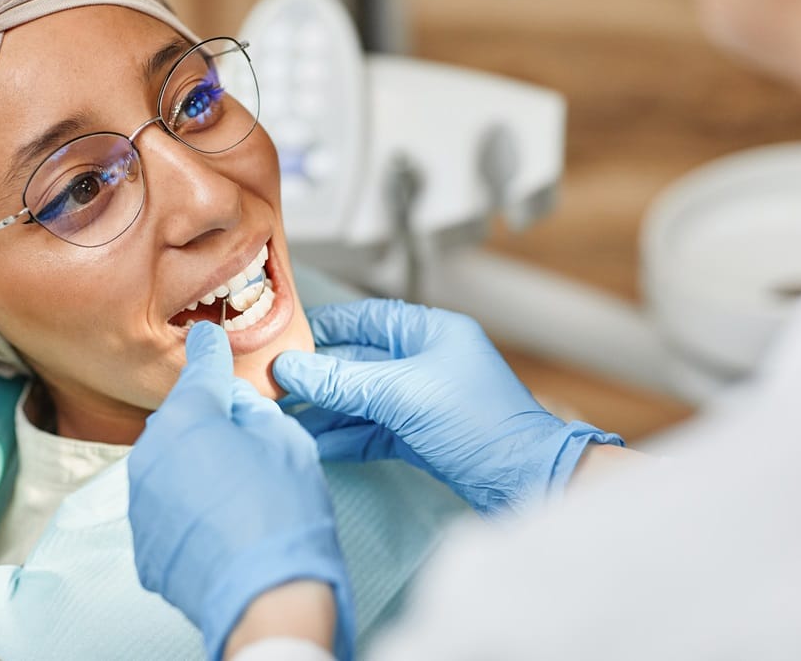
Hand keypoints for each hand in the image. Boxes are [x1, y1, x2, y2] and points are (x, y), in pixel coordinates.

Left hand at [128, 322, 354, 660]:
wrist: (266, 592)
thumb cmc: (283, 512)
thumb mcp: (284, 440)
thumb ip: (253, 410)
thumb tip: (235, 404)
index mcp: (190, 415)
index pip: (201, 369)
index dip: (208, 350)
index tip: (205, 336)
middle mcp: (153, 450)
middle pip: (182, 420)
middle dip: (207, 422)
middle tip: (245, 441)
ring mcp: (142, 497)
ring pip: (170, 464)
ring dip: (195, 466)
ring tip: (236, 492)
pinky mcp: (143, 537)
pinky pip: (165, 505)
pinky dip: (187, 506)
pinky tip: (220, 521)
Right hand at [273, 299, 623, 514]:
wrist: (527, 482)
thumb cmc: (482, 424)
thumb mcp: (404, 394)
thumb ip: (344, 381)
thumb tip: (290, 368)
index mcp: (430, 333)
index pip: (367, 318)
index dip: (325, 327)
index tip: (284, 336)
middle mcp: (425, 361)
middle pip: (358, 362)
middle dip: (317, 376)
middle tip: (273, 385)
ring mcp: (422, 400)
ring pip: (361, 399)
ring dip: (325, 410)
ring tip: (284, 418)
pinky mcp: (420, 435)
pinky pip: (372, 429)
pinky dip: (345, 437)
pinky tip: (316, 443)